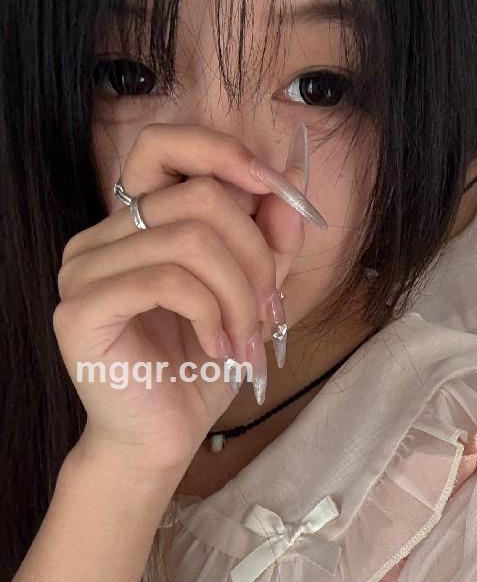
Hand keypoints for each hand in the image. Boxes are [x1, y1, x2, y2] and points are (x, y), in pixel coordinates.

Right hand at [54, 122, 316, 476]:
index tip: (277, 192)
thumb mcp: (252, 292)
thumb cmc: (203, 363)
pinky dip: (210, 314)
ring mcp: (85, 269)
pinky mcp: (81, 309)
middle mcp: (103, 234)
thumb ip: (270, 240)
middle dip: (255, 255)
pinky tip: (217, 347)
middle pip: (200, 197)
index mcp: (136, 220)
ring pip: (191, 240)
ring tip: (247, 339)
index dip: (226, 155)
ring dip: (240, 294)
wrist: (162, 436)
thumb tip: (289, 185)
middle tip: (269, 311)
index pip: (165, 145)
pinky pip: (166, 281)